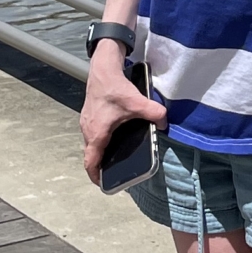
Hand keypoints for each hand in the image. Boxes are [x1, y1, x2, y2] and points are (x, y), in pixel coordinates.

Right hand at [80, 52, 165, 183]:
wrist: (102, 68)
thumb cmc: (113, 87)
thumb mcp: (136, 101)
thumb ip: (153, 113)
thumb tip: (165, 122)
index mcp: (97, 133)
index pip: (90, 162)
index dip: (95, 175)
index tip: (101, 183)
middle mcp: (88, 130)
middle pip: (91, 154)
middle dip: (99, 165)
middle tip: (111, 172)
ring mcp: (87, 122)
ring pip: (91, 144)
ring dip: (99, 152)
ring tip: (113, 157)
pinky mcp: (89, 114)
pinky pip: (93, 133)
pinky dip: (100, 140)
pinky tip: (113, 136)